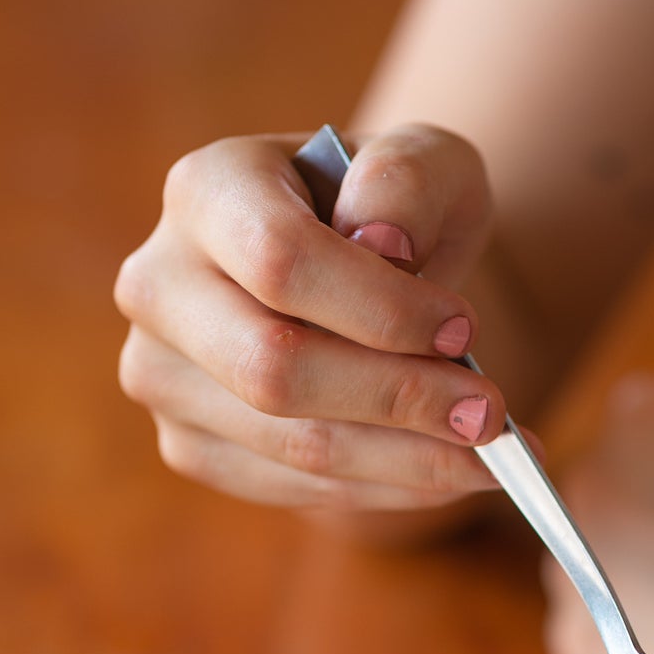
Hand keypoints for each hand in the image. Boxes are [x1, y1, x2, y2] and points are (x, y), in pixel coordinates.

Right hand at [115, 125, 514, 510]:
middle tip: (491, 417)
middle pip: (274, 369)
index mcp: (206, 190)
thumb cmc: (399, 213)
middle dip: (399, 399)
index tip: (465, 331)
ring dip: (409, 460)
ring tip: (494, 454)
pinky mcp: (192, 447)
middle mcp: (160, 284)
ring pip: (292, 445)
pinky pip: (297, 489)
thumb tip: (384, 243)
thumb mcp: (426, 163)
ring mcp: (163, 375)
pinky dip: (390, 488)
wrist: (369, 277)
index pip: (280, 261)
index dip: (379, 308)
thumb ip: (407, 179)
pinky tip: (450, 473)